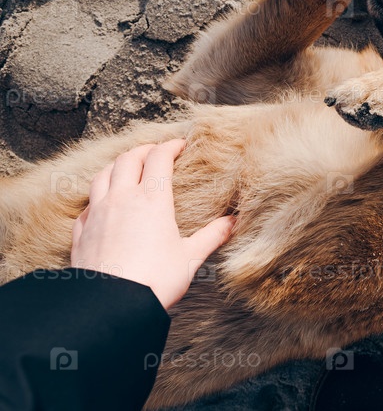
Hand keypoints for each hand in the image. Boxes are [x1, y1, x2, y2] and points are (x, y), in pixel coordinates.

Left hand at [71, 140, 234, 309]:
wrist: (112, 305)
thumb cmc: (155, 280)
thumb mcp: (191, 257)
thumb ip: (213, 235)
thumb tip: (233, 222)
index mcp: (152, 200)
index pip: (159, 158)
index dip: (170, 146)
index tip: (180, 144)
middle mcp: (122, 199)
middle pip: (128, 160)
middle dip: (143, 150)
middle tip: (156, 151)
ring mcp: (98, 213)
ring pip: (102, 175)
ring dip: (116, 166)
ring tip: (126, 167)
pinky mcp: (82, 232)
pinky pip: (87, 204)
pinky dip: (96, 196)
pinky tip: (102, 204)